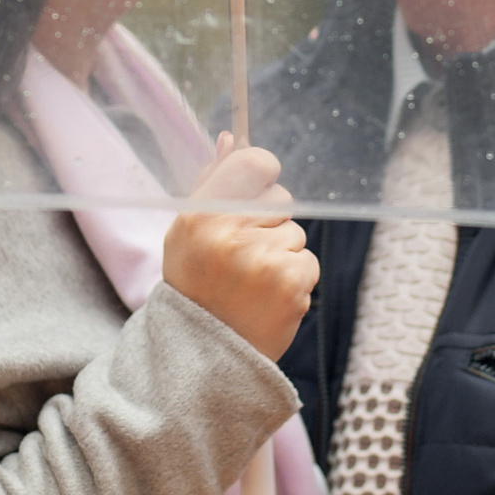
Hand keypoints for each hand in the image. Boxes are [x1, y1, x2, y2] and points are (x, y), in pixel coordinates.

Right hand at [164, 137, 319, 358]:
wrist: (204, 357)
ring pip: (295, 233)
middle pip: (281, 199)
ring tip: (252, 281)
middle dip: (269, 222)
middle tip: (242, 255)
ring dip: (281, 254)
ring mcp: (264, 261)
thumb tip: (232, 138)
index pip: (256, 162)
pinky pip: (307, 261)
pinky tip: (267, 297)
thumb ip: (212, 182)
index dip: (262, 175)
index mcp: (200, 216)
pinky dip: (294, 278)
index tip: (256, 195)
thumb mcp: (187, 232)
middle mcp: (231, 235)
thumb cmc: (196, 285)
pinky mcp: (292, 285)